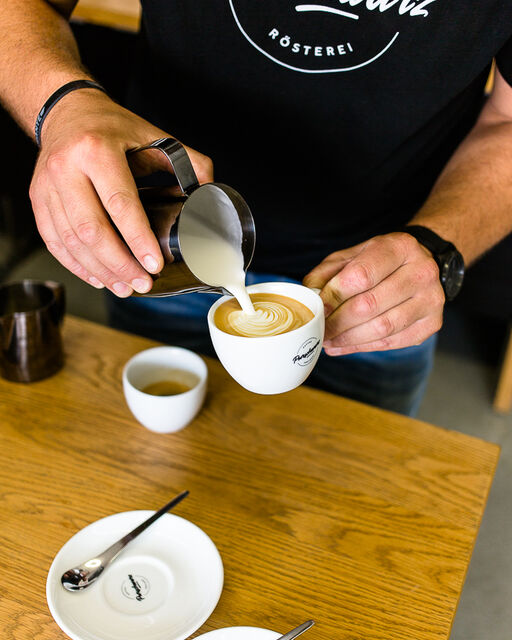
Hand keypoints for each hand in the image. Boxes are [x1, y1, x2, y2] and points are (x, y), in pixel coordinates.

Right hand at [29, 90, 212, 295]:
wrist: (66, 111)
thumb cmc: (111, 127)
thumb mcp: (152, 135)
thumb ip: (187, 162)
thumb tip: (211, 192)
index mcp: (97, 150)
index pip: (120, 203)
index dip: (138, 239)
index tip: (154, 263)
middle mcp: (66, 167)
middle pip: (91, 229)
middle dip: (120, 264)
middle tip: (143, 283)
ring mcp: (46, 185)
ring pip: (71, 241)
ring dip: (100, 270)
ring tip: (125, 287)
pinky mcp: (37, 199)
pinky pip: (53, 241)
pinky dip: (76, 264)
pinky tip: (98, 277)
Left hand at [303, 232, 444, 354]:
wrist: (422, 264)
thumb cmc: (380, 261)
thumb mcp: (352, 255)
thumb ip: (327, 273)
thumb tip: (309, 296)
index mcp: (400, 247)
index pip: (360, 276)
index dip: (334, 296)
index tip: (317, 308)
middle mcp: (421, 272)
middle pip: (369, 305)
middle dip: (338, 322)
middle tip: (319, 330)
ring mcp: (431, 299)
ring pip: (381, 328)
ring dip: (348, 339)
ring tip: (328, 340)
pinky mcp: (431, 324)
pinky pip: (391, 342)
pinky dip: (363, 346)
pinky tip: (344, 345)